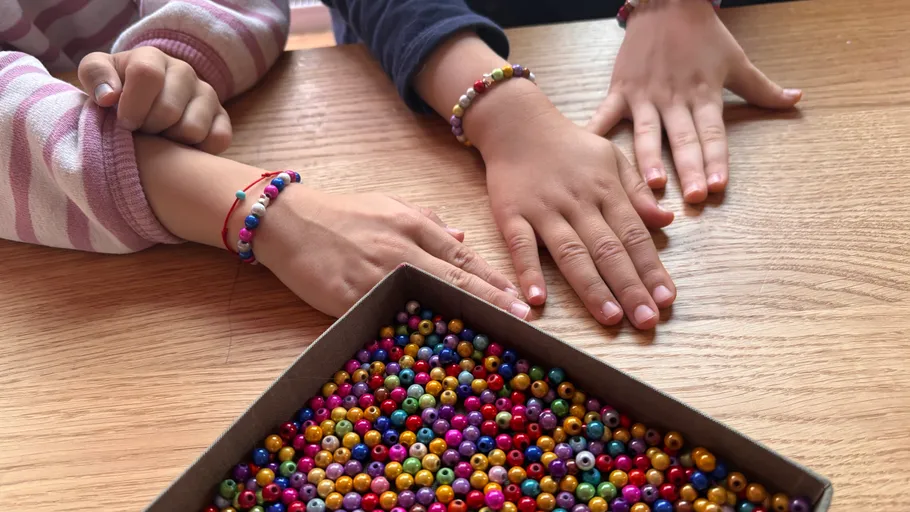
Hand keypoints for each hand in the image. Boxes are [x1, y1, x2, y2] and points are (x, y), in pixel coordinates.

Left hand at [78, 47, 231, 153]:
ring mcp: (208, 95)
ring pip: (192, 129)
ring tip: (160, 137)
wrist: (144, 103)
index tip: (124, 122)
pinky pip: (218, 139)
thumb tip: (108, 97)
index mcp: (153, 57)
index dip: (132, 105)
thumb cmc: (117, 90)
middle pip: (169, 109)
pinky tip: (181, 146)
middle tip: (142, 131)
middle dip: (149, 128)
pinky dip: (198, 150)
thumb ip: (94, 75)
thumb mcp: (96, 74)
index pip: (147, 75)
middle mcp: (185, 72)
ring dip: (171, 142)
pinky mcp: (223, 119)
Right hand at [253, 188, 527, 318]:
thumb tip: (463, 239)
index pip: (463, 258)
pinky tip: (429, 346)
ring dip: (457, 318)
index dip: (493, 280)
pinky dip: (410, 330)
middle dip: (491, 300)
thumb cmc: (341, 213)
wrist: (287, 221)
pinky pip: (387, 317)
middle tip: (520, 318)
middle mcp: (402, 249)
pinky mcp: (352, 297)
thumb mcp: (388, 204)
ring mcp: (377, 275)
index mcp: (413, 225)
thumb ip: (428, 220)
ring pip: (427, 299)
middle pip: (455, 280)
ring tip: (487, 334)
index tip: (518, 297)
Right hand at [477, 94, 675, 328]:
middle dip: (630, 287)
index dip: (651, 268)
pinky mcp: (511, 214)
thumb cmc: (569, 147)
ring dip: (592, 287)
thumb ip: (637, 192)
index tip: (666, 299)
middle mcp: (578, 202)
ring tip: (611, 317)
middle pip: (608, 249)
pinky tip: (538, 300)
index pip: (634, 235)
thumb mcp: (611, 159)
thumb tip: (667, 221)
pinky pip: (521, 246)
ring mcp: (543, 209)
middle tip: (647, 321)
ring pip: (571, 252)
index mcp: (606, 190)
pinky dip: (529, 271)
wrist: (518, 123)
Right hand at [587, 0, 801, 202]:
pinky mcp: (620, 89)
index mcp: (704, 95)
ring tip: (653, 184)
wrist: (667, 2)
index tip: (719, 185)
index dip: (717, 159)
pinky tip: (587, 153)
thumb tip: (796, 100)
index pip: (713, 134)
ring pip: (648, 133)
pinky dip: (595, 132)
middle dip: (690, 169)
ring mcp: (644, 96)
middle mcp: (675, 99)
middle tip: (694, 196)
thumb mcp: (736, 61)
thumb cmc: (702, 34)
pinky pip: (605, 115)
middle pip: (684, 140)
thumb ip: (763, 88)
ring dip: (650, 159)